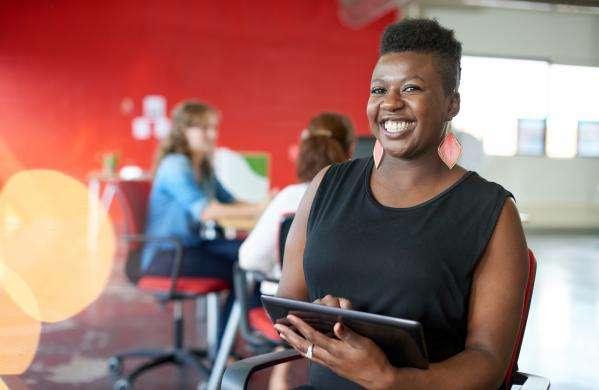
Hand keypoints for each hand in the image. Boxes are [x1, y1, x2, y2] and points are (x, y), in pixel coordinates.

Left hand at [274, 296, 395, 389]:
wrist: (380, 379)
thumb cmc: (374, 359)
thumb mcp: (364, 343)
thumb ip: (348, 334)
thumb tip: (336, 324)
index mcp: (335, 350)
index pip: (313, 336)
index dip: (301, 325)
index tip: (290, 317)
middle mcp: (329, 358)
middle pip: (304, 346)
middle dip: (289, 335)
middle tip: (277, 326)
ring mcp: (330, 364)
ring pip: (306, 352)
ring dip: (293, 343)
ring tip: (284, 335)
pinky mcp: (332, 367)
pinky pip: (313, 357)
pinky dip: (303, 350)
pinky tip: (301, 346)